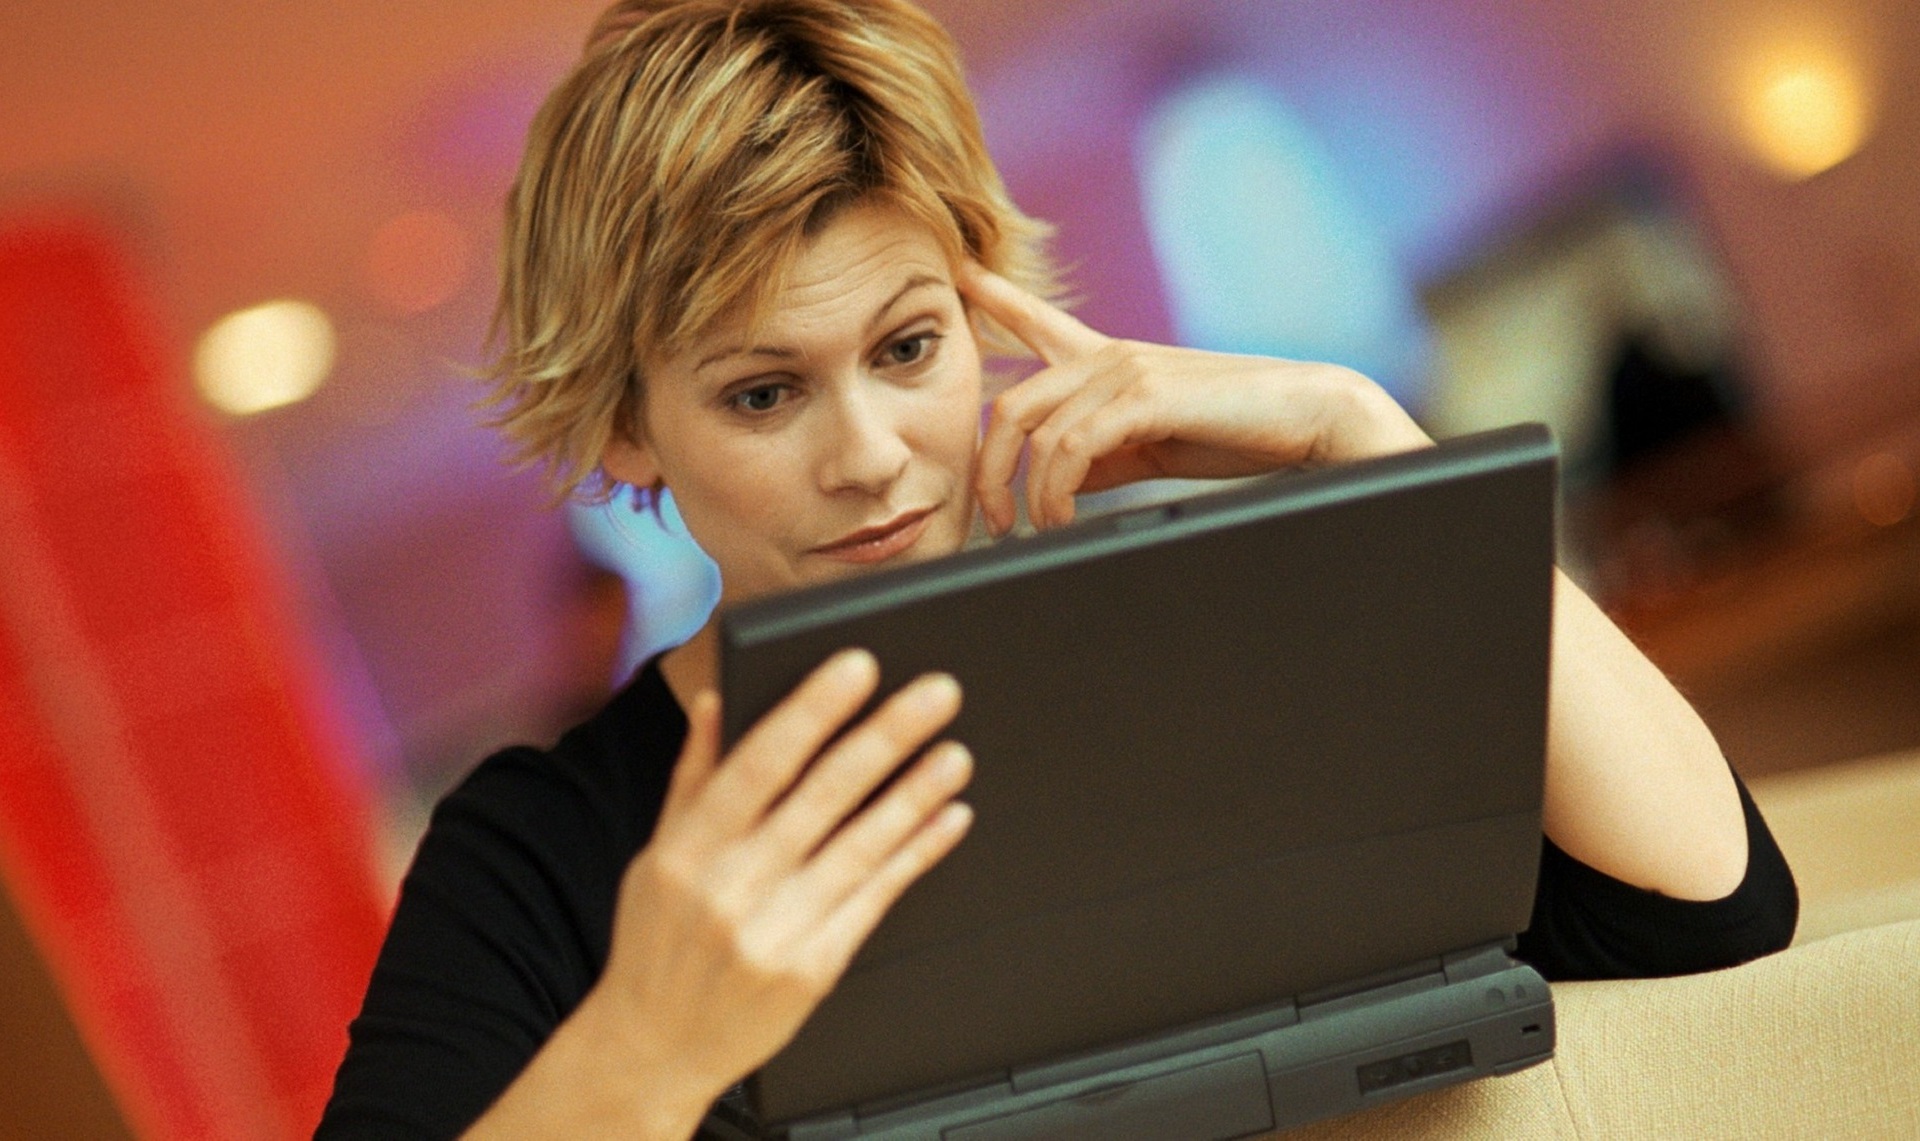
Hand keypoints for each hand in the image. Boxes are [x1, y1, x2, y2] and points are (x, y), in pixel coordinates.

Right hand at [594, 649, 972, 1117]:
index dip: (813, 711)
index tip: (859, 667)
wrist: (653, 1048)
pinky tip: (947, 820)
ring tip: (956, 753)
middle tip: (937, 694)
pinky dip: (915, 855)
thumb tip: (720, 700)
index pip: (760, 762)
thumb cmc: (657, 944)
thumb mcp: (657, 854)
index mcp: (690, 847)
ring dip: (915, 795)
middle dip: (886, 737)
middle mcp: (733, 886)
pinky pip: (876, 900)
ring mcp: (777, 931)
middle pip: (823, 797)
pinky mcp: (813, 969)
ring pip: (860, 847)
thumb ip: (693, 776)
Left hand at [960, 263, 1433, 534]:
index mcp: (1108, 361)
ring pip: (1037, 433)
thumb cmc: (1235, 433)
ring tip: (1037, 531)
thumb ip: (1100, 458)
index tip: (959, 276)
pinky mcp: (1146, 395)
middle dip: (989, 472)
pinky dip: (1058, 492)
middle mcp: (1108, 356)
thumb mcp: (1150, 447)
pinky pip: (1073, 447)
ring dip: (1028, 495)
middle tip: (993, 523)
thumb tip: (1055, 489)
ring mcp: (1126, 370)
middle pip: (1009, 406)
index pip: (1037, 322)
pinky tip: (1065, 519)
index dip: (993, 298)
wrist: (1307, 417)